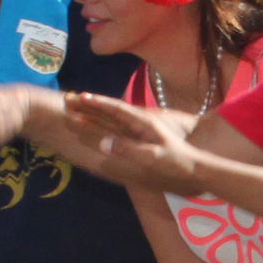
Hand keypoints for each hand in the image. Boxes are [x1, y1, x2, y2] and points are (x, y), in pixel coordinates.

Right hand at [58, 92, 199, 190]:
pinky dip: (102, 122)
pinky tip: (93, 121)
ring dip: (93, 112)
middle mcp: (140, 122)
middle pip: (110, 110)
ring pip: (111, 117)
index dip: (99, 103)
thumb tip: (103, 142)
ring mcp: (139, 129)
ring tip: (75, 108)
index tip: (81, 97)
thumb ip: (128, 149)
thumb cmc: (176, 161)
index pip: (117, 109)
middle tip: (69, 99)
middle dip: (90, 105)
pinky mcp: (138, 136)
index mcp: (143, 122)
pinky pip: (116, 126)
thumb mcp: (152, 156)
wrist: (194, 165)